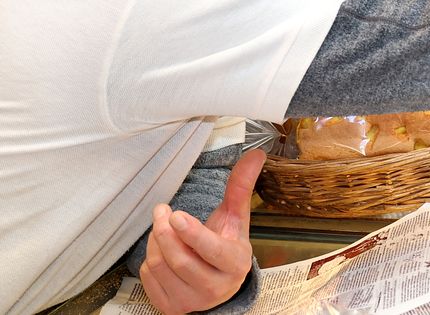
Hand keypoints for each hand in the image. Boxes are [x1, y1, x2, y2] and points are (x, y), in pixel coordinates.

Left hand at [139, 149, 265, 314]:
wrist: (220, 287)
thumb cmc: (227, 245)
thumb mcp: (236, 219)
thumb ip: (241, 188)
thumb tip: (256, 153)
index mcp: (234, 263)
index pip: (211, 250)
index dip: (192, 233)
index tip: (176, 215)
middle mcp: (215, 287)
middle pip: (179, 258)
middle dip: (164, 230)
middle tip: (162, 210)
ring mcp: (191, 300)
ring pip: (160, 266)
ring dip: (156, 243)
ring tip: (163, 230)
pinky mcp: (171, 308)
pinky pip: (148, 278)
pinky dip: (150, 259)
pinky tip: (162, 252)